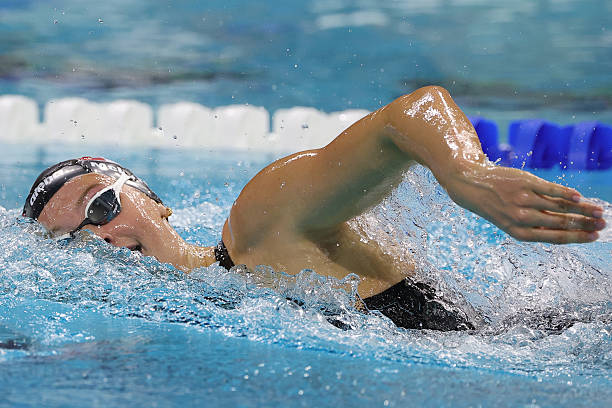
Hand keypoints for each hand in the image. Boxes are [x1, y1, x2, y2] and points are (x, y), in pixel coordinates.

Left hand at [442, 163, 605, 243]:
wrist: (472, 184)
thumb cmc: (496, 204)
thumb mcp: (510, 221)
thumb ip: (535, 224)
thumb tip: (568, 226)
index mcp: (519, 232)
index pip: (554, 237)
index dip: (577, 238)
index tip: (594, 237)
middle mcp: (521, 218)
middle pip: (561, 222)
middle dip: (585, 224)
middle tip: (603, 224)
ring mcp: (523, 199)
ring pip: (560, 206)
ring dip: (582, 209)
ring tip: (598, 211)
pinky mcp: (525, 182)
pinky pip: (551, 190)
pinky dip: (567, 194)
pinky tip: (580, 197)